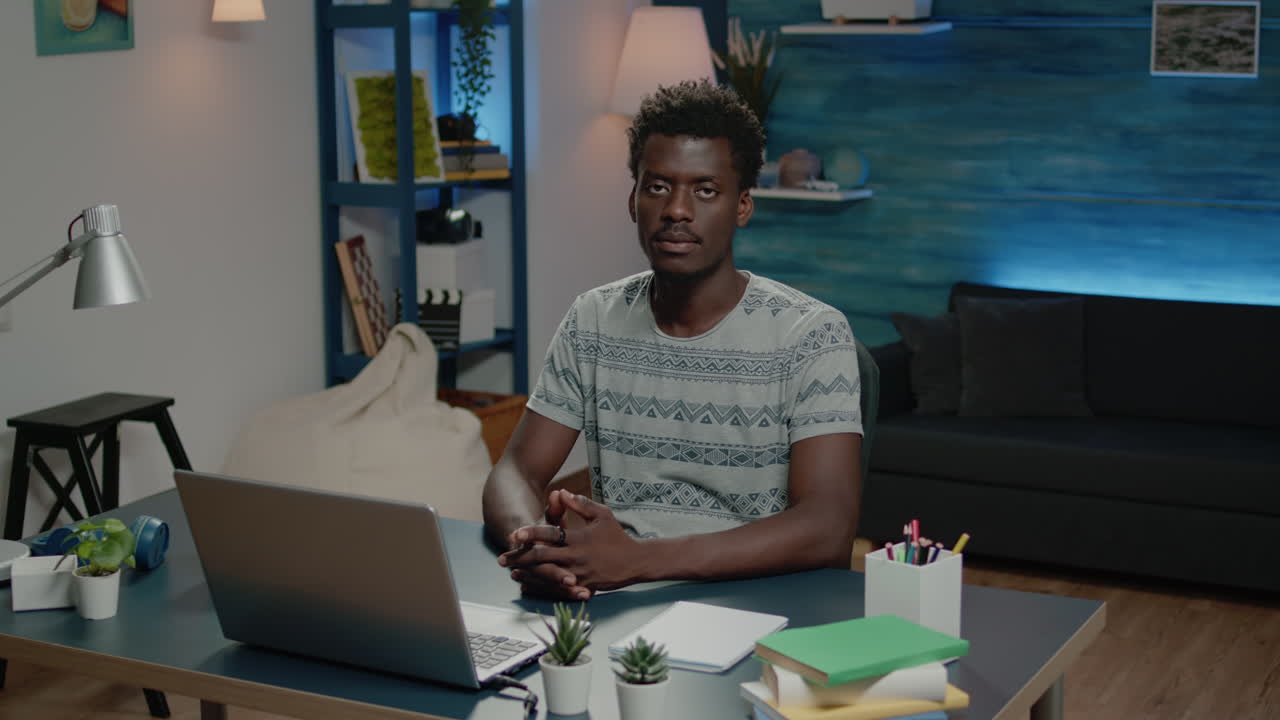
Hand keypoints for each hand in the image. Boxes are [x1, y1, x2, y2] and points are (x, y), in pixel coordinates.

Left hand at [507, 490, 646, 592]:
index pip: (551, 534)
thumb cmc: (617, 535)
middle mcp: (576, 557)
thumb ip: (581, 504)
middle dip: (520, 558)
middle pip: (542, 558)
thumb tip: (562, 492)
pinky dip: (542, 587)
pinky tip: (530, 586)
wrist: (635, 562)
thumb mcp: (602, 515)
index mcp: (579, 538)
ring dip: (528, 575)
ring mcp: (579, 574)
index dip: (531, 533)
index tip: (514, 534)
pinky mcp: (582, 587)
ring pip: (547, 576)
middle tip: (502, 558)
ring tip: (512, 572)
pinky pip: (558, 589)